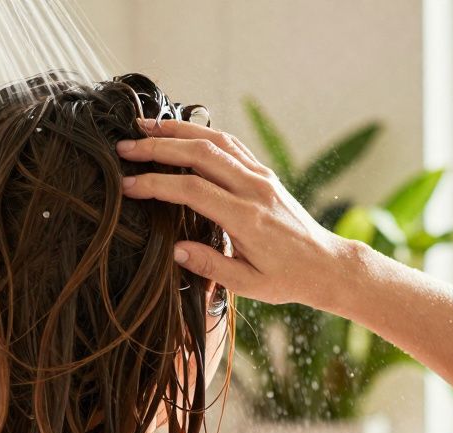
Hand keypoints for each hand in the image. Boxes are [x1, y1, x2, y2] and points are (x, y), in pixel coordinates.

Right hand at [117, 119, 350, 308]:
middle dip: (158, 147)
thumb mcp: (249, 286)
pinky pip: (231, 144)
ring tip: (145, 126)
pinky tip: (181, 131)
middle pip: (199, 155)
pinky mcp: (265, 173)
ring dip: (177, 130)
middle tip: (125, 146)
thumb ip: (211, 266)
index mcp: (247, 219)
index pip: (192, 190)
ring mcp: (261, 176)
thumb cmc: (287, 279)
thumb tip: (175, 251)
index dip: (156, 184)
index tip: (128, 185)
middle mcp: (254, 189)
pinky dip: (202, 133)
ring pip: (215, 140)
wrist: (327, 264)